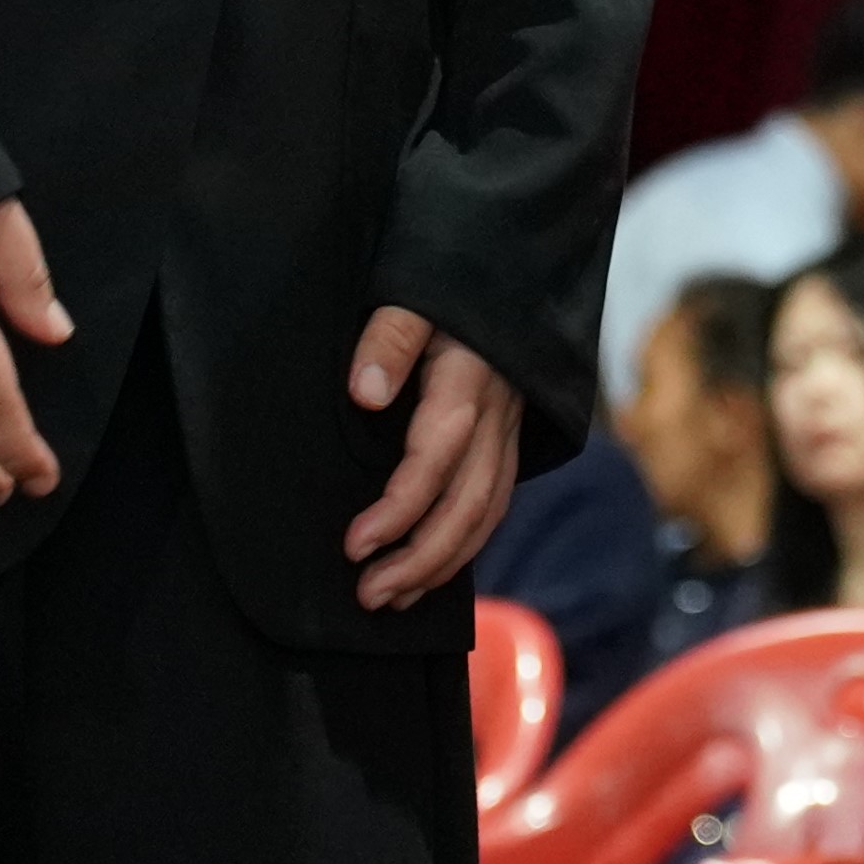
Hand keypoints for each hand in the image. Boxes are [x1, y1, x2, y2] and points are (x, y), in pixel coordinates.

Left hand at [342, 310, 519, 607]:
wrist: (509, 264)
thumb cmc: (447, 282)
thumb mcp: (413, 295)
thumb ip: (389, 337)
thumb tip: (364, 393)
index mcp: (467, 385)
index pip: (434, 463)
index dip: (397, 511)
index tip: (354, 545)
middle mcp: (495, 418)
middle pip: (467, 506)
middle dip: (419, 560)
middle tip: (369, 595)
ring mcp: (508, 432)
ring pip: (487, 514)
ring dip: (442, 564)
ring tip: (394, 599)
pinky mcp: (509, 439)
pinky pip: (495, 503)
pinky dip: (465, 545)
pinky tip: (433, 569)